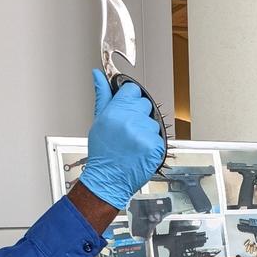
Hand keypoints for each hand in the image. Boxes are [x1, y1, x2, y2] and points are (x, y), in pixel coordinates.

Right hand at [77, 69, 164, 209]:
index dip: (129, 99)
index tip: (126, 107)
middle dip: (138, 114)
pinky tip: (139, 150)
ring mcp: (144, 133)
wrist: (108, 180)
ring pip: (153, 121)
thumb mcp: (98, 121)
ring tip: (132, 142)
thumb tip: (98, 75)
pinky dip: (152, 143)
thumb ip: (102, 96)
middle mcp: (130, 121)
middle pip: (145, 104)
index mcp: (114, 112)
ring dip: (146, 130)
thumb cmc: (102, 154)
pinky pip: (159, 137)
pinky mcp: (155, 146)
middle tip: (127, 130)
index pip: (132, 90)